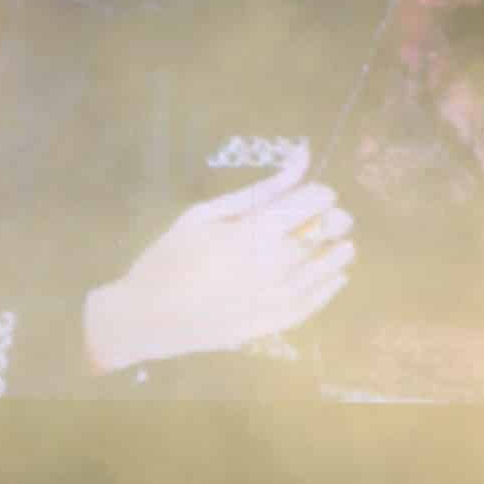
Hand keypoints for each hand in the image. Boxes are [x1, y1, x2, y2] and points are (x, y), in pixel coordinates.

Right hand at [84, 143, 354, 373]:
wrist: (146, 318)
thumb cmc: (169, 258)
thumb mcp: (205, 214)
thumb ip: (259, 190)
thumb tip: (302, 159)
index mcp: (256, 229)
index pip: (313, 201)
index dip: (320, 194)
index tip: (313, 194)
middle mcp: (275, 263)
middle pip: (327, 232)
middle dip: (332, 219)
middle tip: (326, 218)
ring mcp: (277, 298)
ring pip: (328, 268)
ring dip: (337, 251)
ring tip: (337, 244)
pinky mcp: (275, 324)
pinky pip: (315, 304)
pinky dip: (330, 287)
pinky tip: (335, 277)